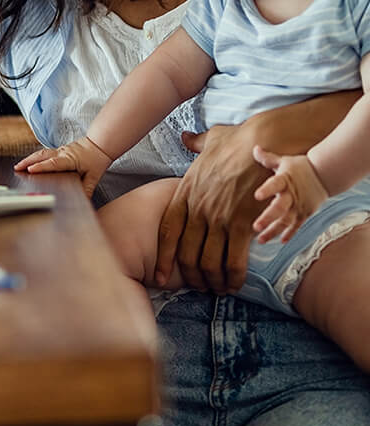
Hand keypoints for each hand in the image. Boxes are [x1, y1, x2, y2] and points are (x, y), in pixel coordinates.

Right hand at [14, 137, 111, 197]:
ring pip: (41, 153)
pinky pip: (44, 153)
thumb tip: (83, 201)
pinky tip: (29, 163)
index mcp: (70, 159)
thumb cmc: (97, 158)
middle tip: (17, 168)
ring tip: (19, 166)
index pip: (53, 163)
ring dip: (29, 159)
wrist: (100, 144)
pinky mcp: (59, 151)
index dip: (41, 167)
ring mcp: (60, 150)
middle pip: (42, 155)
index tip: (30, 170)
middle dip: (28, 161)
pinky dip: (35, 157)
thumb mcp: (94, 176)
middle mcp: (62, 153)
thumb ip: (88, 189)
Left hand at [155, 91, 357, 293]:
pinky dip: (234, 277)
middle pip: (186, 253)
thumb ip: (195, 143)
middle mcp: (197, 208)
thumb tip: (186, 137)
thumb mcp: (209, 140)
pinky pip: (234, 260)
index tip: (161, 276)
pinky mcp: (241, 224)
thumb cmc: (238, 140)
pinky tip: (236, 283)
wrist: (264, 141)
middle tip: (199, 287)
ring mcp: (218, 217)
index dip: (164, 257)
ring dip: (213, 281)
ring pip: (208, 261)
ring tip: (219, 289)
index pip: (167, 231)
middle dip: (191, 276)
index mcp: (185, 192)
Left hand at [252, 146, 327, 243]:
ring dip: (273, 231)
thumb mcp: (283, 161)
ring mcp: (299, 206)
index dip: (266, 190)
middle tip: (256, 227)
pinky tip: (280, 241)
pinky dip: (290, 234)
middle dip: (268, 218)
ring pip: (286, 221)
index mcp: (285, 180)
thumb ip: (267, 158)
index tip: (256, 196)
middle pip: (279, 208)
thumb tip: (254, 148)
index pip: (274, 184)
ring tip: (261, 239)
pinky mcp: (305, 213)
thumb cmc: (300, 167)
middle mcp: (292, 195)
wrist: (325, 174)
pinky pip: (297, 226)